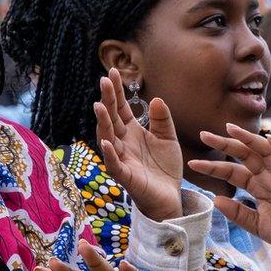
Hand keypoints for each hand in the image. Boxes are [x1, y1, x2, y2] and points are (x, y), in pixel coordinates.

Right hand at [94, 68, 182, 220]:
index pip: (121, 108)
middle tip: (103, 81)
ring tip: (100, 106)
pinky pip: (114, 164)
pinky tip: (105, 141)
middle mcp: (122, 143)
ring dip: (103, 123)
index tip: (113, 72)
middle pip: (112, 119)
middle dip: (107, 100)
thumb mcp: (168, 139)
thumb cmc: (165, 169)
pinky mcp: (125, 177)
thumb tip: (155, 99)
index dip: (117, 92)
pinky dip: (109, 153)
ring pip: (107, 138)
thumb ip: (162, 120)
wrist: (170, 197)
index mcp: (131, 132)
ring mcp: (121, 159)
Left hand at [188, 124, 270, 270]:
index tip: (192, 164)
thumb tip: (215, 200)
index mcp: (255, 185)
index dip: (213, 168)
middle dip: (226, 144)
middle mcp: (268, 176)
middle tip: (204, 135)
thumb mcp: (256, 225)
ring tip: (231, 130)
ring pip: (267, 151)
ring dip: (250, 139)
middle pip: (245, 154)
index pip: (231, 171)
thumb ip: (238, 213)